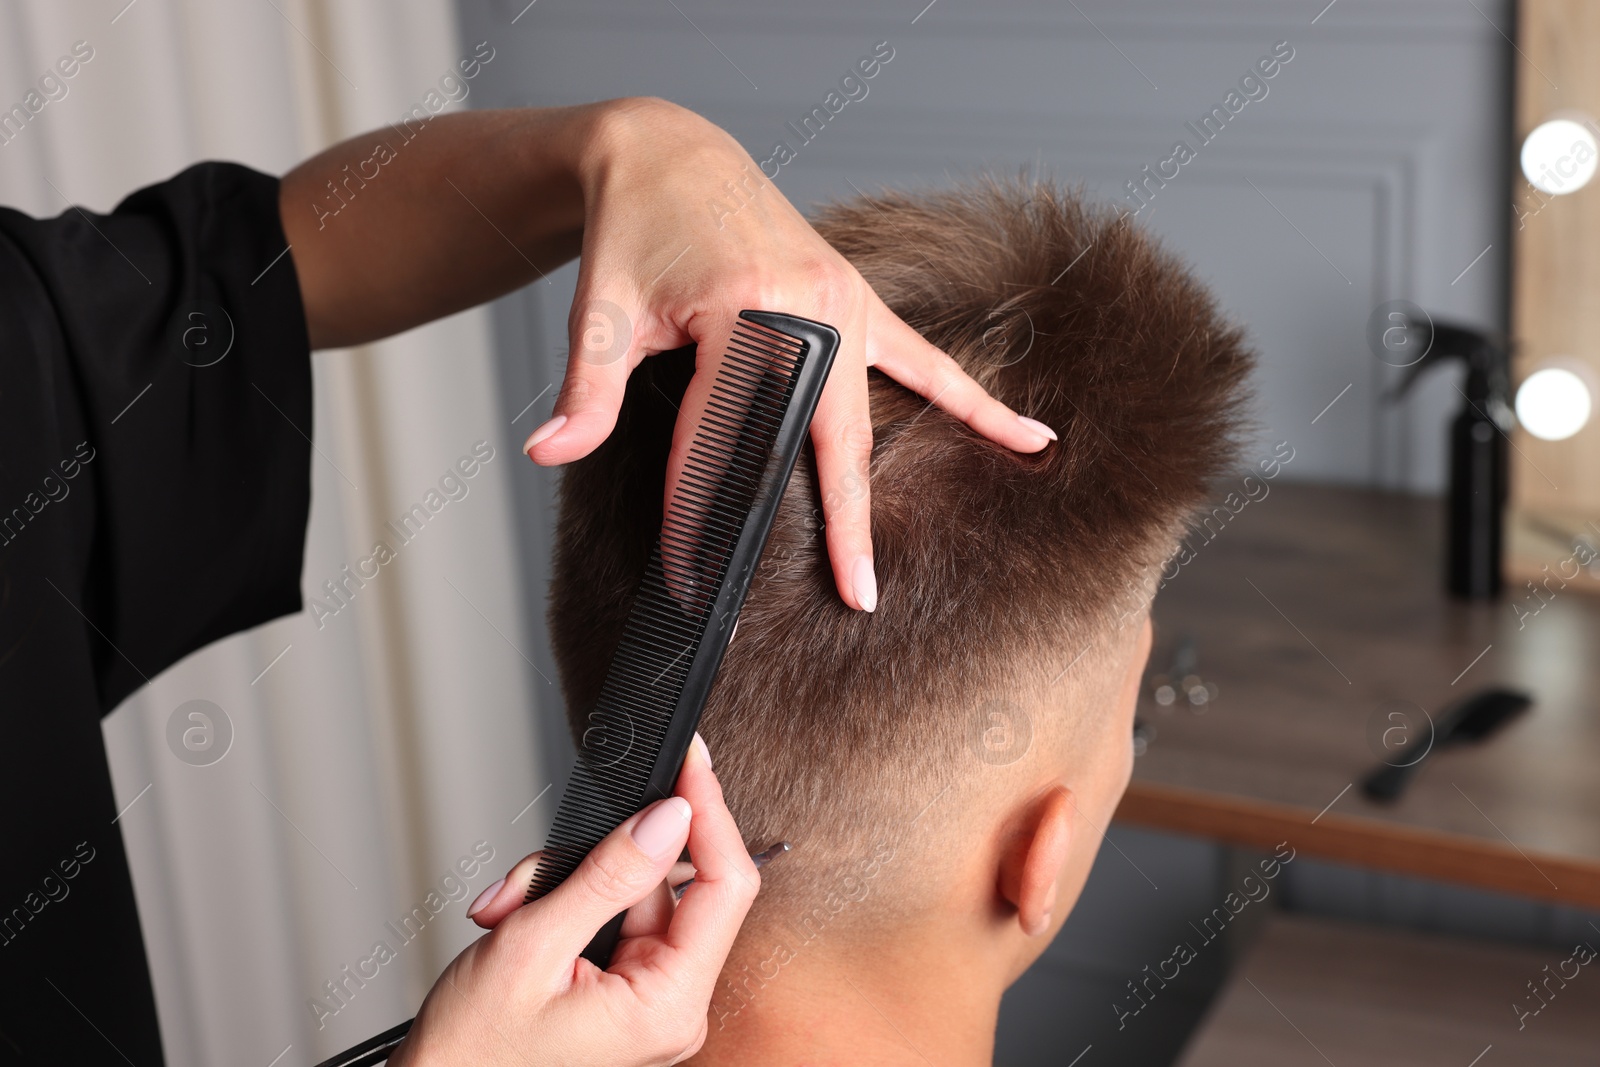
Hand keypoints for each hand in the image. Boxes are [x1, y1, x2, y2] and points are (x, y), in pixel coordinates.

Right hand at [390, 737, 755, 1066]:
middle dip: (600, 859)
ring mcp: (648, 996)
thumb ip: (608, 876)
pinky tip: (519, 920)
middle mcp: (671, 1005)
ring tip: (509, 913)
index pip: (727, 888)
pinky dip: (561, 904)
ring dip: (565, 883)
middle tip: (533, 874)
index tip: (690, 763)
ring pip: (631, 891)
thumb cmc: (473, 1053)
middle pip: (671, 885)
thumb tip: (669, 817)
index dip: (710, 814)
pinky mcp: (623, 986)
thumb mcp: (533, 947)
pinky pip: (610, 915)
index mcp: (668, 1006)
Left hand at [522, 98, 1055, 611]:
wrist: (668, 153)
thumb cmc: (632, 229)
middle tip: (854, 596)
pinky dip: (975, 402)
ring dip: (906, 478)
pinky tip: (1027, 437)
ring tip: (933, 542)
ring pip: (878, 410)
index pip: (723, 429)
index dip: (699, 504)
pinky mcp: (855, 301)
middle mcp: (806, 302)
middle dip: (840, 522)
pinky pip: (925, 361)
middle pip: (827, 434)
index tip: (691, 572)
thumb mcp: (599, 308)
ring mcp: (843, 302)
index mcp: (740, 302)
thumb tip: (546, 454)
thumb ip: (583, 391)